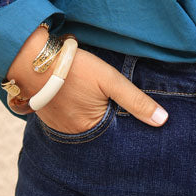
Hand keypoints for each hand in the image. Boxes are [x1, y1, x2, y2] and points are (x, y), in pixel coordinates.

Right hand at [6, 30, 167, 132]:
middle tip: (117, 113)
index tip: (139, 129)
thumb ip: (135, 101)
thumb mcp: (109, 79)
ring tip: (99, 106)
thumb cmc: (74, 66)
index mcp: (87, 130)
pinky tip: (82, 102)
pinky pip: (68, 120)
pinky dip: (78, 114)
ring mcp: (56, 126)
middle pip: (98, 134)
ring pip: (83, 128)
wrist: (32, 57)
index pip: (115, 138)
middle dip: (110, 127)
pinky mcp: (47, 115)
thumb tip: (163, 121)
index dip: (127, 131)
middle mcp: (70, 135)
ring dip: (92, 120)